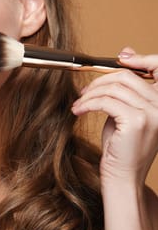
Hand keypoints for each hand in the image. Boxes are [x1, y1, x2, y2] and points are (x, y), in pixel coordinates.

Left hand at [71, 47, 157, 184]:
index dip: (138, 58)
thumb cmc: (121, 146)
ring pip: (113, 89)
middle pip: (126, 77)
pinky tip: (79, 111)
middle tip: (84, 93)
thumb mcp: (125, 112)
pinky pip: (105, 102)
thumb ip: (125, 90)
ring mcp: (152, 114)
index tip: (118, 58)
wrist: (123, 176)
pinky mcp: (136, 122)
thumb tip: (125, 54)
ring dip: (89, 95)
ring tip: (79, 104)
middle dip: (99, 81)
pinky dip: (87, 104)